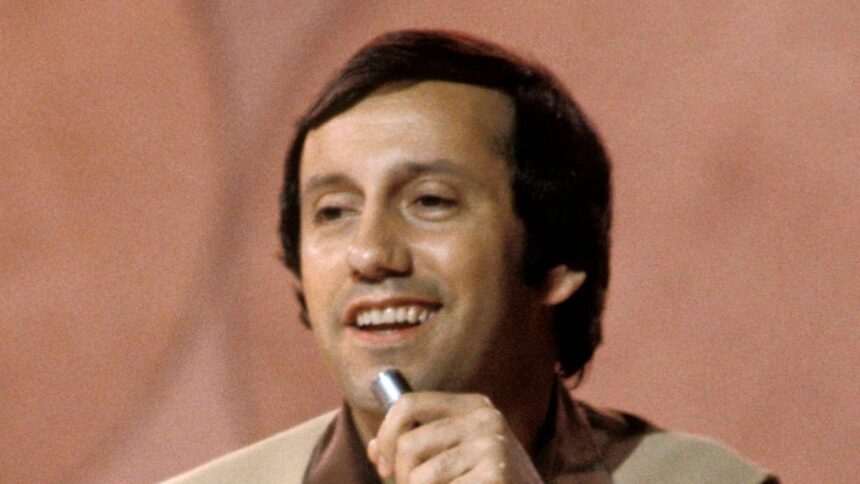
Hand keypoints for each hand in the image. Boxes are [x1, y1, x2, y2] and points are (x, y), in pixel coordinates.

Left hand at [367, 392, 543, 482]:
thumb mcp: (455, 457)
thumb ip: (418, 448)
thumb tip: (373, 449)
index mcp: (473, 406)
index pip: (408, 404)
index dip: (385, 435)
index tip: (383, 465)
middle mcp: (485, 419)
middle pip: (408, 444)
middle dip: (400, 478)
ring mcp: (493, 447)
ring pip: (420, 477)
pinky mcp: (496, 475)